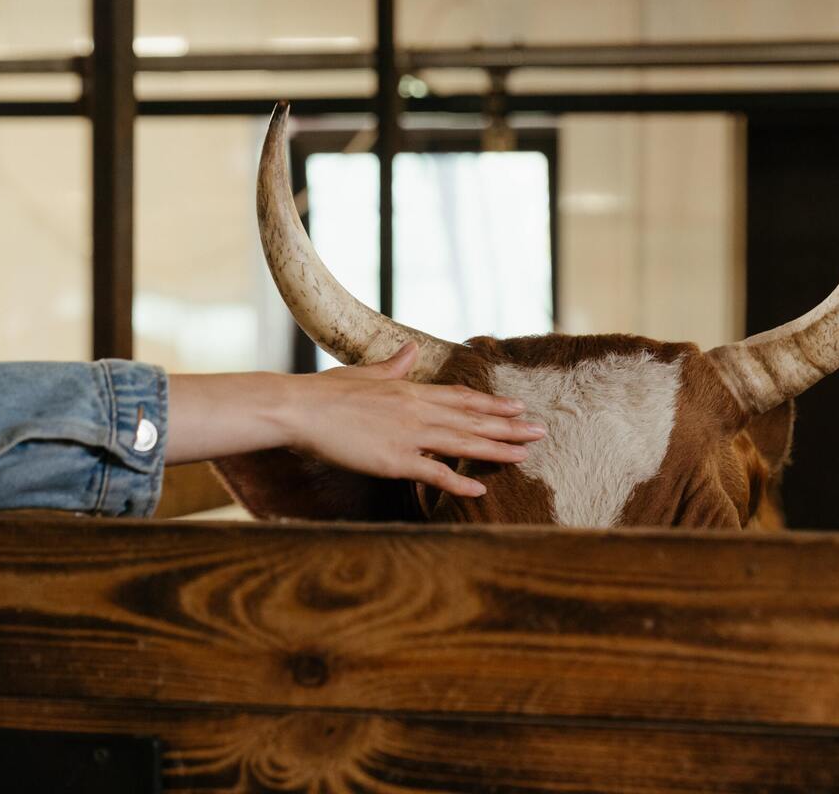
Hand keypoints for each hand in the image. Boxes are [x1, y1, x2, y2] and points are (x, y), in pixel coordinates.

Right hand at [287, 343, 543, 495]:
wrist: (299, 408)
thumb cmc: (325, 393)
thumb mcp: (364, 374)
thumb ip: (393, 366)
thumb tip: (411, 350)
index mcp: (410, 390)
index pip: (461, 398)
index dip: (491, 404)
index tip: (517, 407)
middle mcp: (417, 410)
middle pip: (472, 419)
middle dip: (509, 426)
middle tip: (540, 430)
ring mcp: (408, 435)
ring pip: (463, 442)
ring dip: (498, 449)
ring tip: (527, 453)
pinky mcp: (394, 460)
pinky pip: (434, 473)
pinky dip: (459, 482)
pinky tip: (482, 489)